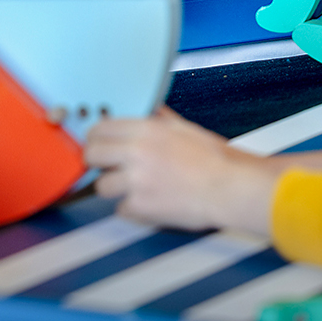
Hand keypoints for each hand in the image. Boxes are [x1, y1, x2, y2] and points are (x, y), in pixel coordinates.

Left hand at [85, 107, 278, 234]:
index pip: (100, 128)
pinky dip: (133, 209)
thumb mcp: (185, 128)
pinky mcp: (140, 206)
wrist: (229, 188)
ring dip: (114, 188)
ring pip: (101, 186)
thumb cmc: (215, 160)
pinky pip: (121, 209)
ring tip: (133, 188)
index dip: (95, 137)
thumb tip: (149, 111)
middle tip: (106, 166)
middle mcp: (136, 153)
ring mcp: (136, 181)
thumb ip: (160, 119)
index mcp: (147, 130)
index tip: (98, 143)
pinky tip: (150, 202)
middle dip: (96, 161)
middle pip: (91, 155)